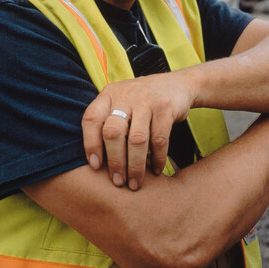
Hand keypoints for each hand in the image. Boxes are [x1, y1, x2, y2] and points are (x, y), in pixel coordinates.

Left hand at [82, 71, 193, 190]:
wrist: (178, 84)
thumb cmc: (143, 101)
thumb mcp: (122, 101)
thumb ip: (108, 121)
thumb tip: (95, 161)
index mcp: (109, 94)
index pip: (91, 118)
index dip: (90, 144)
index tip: (95, 166)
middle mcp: (125, 95)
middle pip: (113, 132)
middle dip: (115, 161)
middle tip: (118, 181)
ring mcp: (146, 100)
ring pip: (136, 139)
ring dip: (135, 166)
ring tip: (135, 183)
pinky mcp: (166, 108)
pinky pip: (159, 139)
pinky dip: (157, 158)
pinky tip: (156, 170)